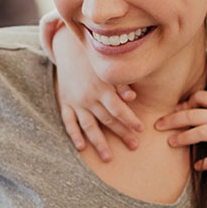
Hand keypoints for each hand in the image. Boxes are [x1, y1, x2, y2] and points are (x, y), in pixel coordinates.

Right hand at [51, 24, 143, 160]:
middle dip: (121, 134)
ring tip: (109, 157)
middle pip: (107, 120)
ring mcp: (76, 102)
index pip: (119, 109)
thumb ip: (121, 83)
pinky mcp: (65, 103)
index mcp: (103, 89)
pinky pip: (69, 122)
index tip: (141, 130)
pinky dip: (74, 135)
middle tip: (134, 146)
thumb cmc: (95, 60)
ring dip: (99, 143)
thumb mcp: (109, 69)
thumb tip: (133, 97)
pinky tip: (82, 148)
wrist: (68, 50)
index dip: (130, 120)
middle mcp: (89, 98)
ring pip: (89, 126)